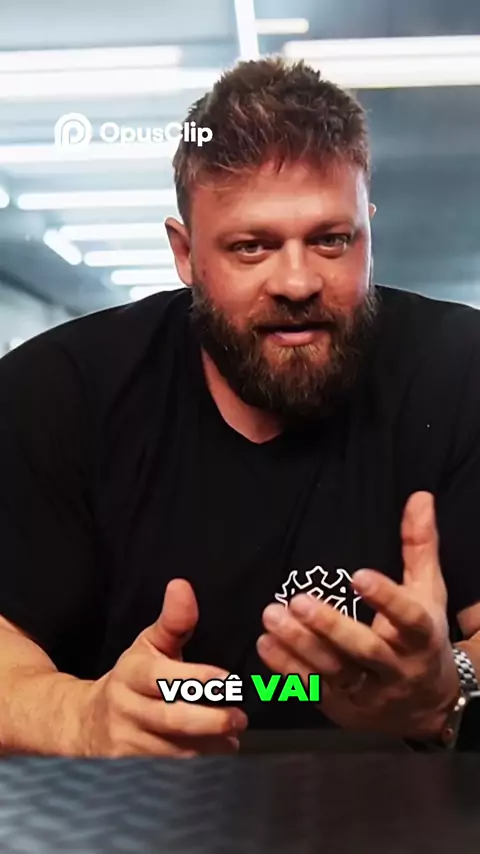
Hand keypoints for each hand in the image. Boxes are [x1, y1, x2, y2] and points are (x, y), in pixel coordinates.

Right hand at [83, 579, 247, 756]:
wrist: (89, 721)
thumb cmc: (134, 676)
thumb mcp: (149, 644)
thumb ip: (173, 620)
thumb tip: (182, 585)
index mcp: (132, 672)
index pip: (162, 676)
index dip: (195, 678)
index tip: (226, 678)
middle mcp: (128, 707)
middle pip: (169, 718)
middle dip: (208, 720)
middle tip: (239, 717)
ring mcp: (128, 740)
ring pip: (172, 748)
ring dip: (209, 745)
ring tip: (234, 737)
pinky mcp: (131, 766)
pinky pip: (168, 768)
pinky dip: (197, 763)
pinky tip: (219, 752)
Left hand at [258, 492, 459, 739]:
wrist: (427, 707)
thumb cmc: (421, 637)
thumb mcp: (427, 593)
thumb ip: (419, 546)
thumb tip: (420, 497)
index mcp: (420, 638)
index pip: (408, 619)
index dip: (386, 600)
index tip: (358, 576)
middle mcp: (396, 668)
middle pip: (365, 651)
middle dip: (331, 628)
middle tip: (297, 600)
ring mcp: (367, 691)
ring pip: (333, 671)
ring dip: (300, 646)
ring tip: (271, 616)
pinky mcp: (341, 705)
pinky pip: (312, 688)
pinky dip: (287, 669)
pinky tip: (265, 645)